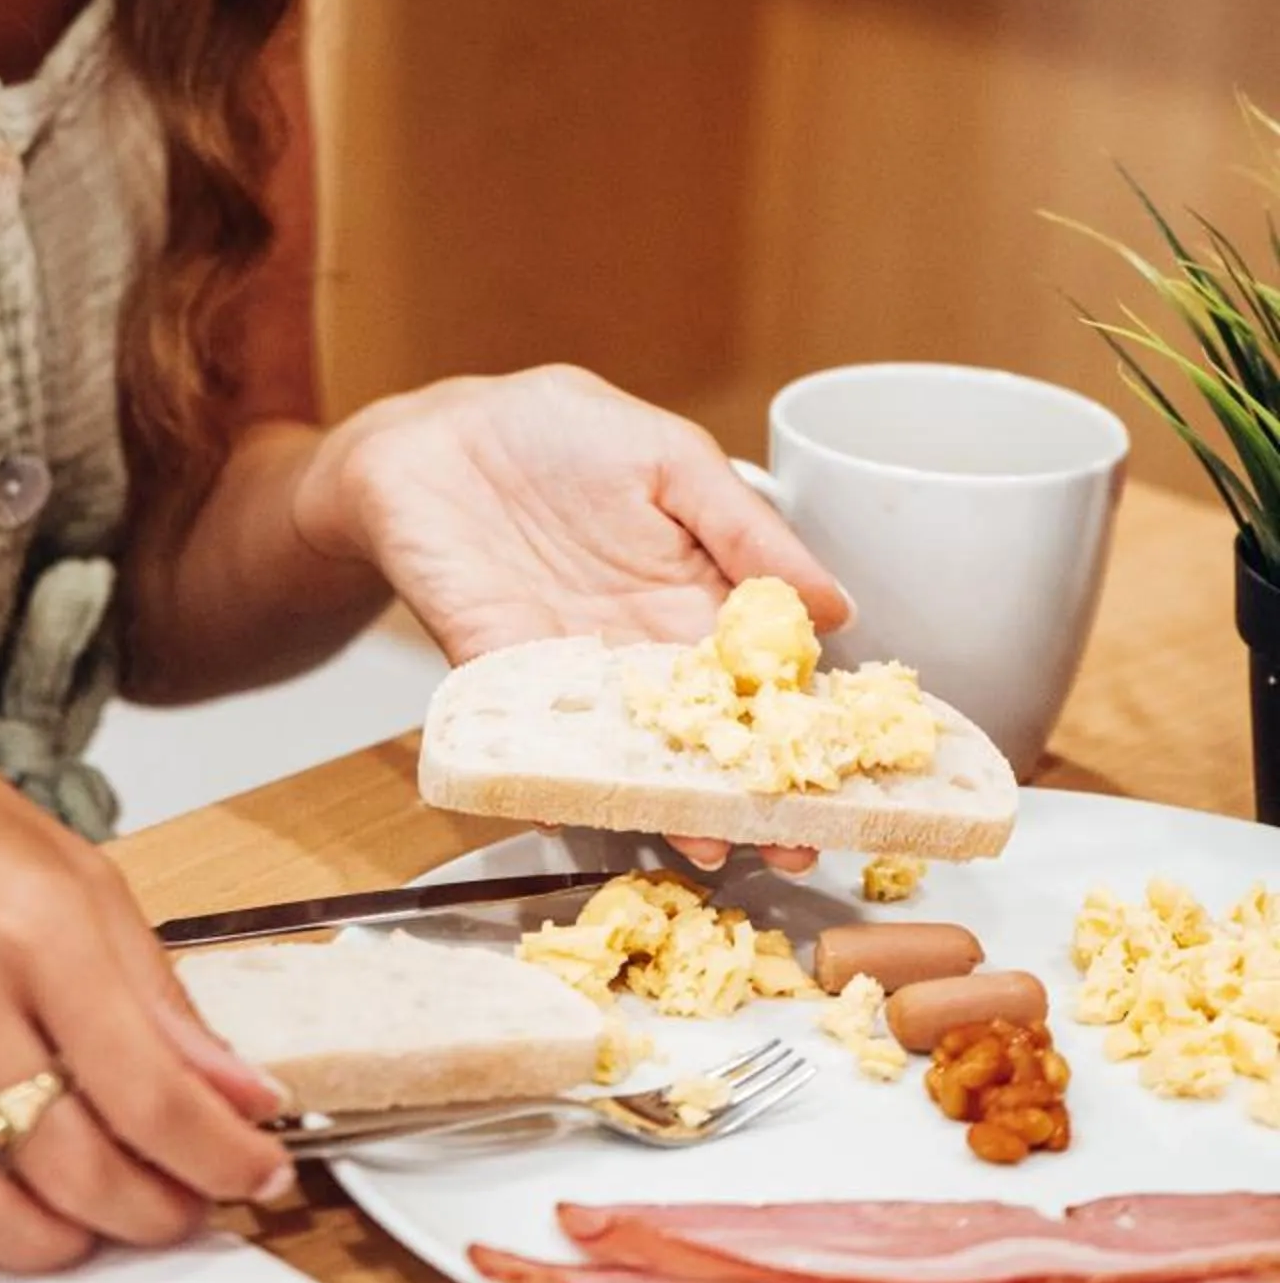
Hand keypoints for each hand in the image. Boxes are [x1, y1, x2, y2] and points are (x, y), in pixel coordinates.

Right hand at [0, 700, 288, 1277]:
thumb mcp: (70, 867)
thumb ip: (153, 989)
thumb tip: (234, 1088)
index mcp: (32, 920)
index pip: (146, 1086)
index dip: (216, 1153)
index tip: (254, 1174)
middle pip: (67, 1163)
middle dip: (149, 1211)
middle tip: (180, 1209)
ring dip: (46, 1244)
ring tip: (85, 1224)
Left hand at [292, 364, 854, 870]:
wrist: (436, 437)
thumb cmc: (557, 434)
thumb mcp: (671, 458)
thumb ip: (746, 526)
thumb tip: (835, 604)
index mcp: (695, 598)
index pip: (763, 680)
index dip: (804, 730)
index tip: (845, 778)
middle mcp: (640, 649)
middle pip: (706, 736)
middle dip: (749, 795)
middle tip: (790, 848)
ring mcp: (570, 670)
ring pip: (631, 752)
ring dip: (666, 805)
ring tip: (705, 845)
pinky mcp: (498, 673)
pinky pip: (531, 737)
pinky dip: (550, 779)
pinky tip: (576, 810)